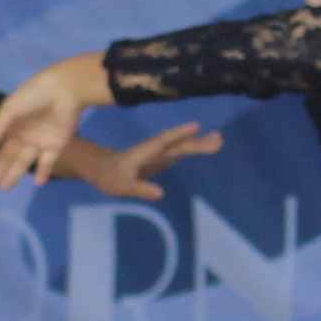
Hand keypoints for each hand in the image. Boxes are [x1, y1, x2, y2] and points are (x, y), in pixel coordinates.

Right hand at [0, 50, 109, 189]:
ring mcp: (39, 141)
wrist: (65, 90)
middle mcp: (22, 134)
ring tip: (4, 188)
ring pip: (24, 163)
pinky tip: (37, 183)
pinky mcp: (56, 145)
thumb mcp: (10, 110)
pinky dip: (43, 172)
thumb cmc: (33, 96)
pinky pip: (47, 162)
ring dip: (14, 175)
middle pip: (6, 157)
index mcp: (8, 123)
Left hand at [63, 122, 223, 203]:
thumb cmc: (109, 176)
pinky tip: (207, 145)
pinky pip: (181, 152)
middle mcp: (154, 150)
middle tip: (219, 137)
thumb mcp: (122, 186)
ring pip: (182, 147)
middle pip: (178, 145)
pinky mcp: (161, 159)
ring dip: (199, 143)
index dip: (178, 134)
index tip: (195, 126)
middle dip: (197, 142)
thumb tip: (161, 193)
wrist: (101, 168)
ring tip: (219, 139)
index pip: (163, 142)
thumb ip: (140, 189)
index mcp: (145, 152)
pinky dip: (194, 149)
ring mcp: (159, 154)